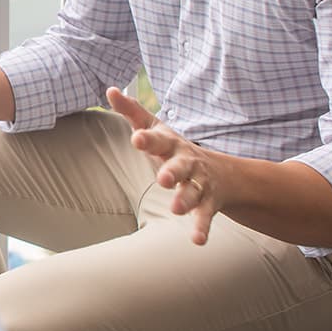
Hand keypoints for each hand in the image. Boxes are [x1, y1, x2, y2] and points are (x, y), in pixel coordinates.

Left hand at [106, 87, 226, 245]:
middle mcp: (187, 163)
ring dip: (185, 200)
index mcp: (171, 145)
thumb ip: (133, 112)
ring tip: (175, 209)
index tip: (137, 138)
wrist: (221, 172)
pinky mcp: (208, 204)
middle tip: (163, 178)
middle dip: (172, 171)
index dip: (148, 139)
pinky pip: (205, 217)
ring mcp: (199, 184)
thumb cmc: (175, 149)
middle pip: (180, 167)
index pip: (158, 139)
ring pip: (193, 192)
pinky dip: (202, 229)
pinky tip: (198, 241)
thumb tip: (110, 89)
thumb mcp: (156, 129)